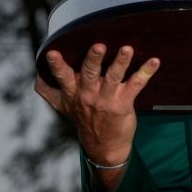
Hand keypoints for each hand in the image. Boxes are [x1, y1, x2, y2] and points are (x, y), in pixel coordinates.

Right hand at [34, 44, 159, 182]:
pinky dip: (146, 72)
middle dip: (93, 59)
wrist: (103, 146)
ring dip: (121, 62)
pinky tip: (155, 61)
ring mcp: (107, 99)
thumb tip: (36, 76)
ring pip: (114, 77)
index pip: (62, 77)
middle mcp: (89, 94)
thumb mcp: (63, 107)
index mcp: (73, 92)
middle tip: (99, 45)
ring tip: (127, 49)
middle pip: (90, 73)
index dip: (57, 65)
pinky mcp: (124, 102)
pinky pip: (136, 84)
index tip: (52, 52)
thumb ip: (49, 91)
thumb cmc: (83, 118)